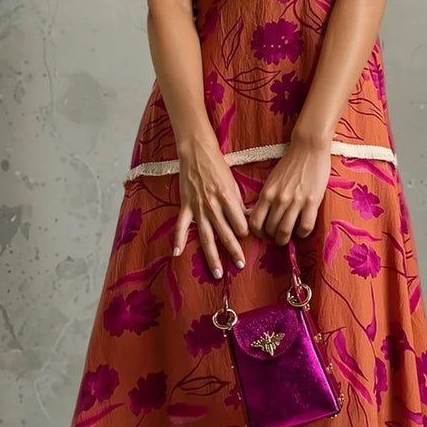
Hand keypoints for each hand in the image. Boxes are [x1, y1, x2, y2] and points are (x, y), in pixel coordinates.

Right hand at [173, 139, 249, 278]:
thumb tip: (249, 219)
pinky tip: (177, 254)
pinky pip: (181, 226)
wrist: (197, 153)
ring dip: (212, 256)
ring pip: (207, 237)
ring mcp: (198, 208)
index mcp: (228, 198)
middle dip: (234, 252)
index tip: (247, 236)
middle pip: (226, 234)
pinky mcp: (186, 206)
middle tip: (241, 265)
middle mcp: (214, 206)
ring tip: (217, 273)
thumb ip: (239, 204)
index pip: (240, 224)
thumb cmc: (218, 167)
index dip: (245, 232)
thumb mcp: (233, 184)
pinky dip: (178, 240)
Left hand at [247, 138, 330, 244]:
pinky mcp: (312, 202)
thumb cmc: (290, 163)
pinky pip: (305, 226)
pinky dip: (302, 233)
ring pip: (286, 231)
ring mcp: (296, 201)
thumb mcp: (272, 179)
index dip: (258, 232)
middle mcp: (279, 199)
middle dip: (273, 237)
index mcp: (267, 193)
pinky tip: (302, 230)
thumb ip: (267, 196)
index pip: (255, 222)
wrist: (308, 148)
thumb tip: (261, 213)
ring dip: (285, 239)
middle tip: (277, 236)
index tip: (263, 232)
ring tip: (287, 237)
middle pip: (271, 229)